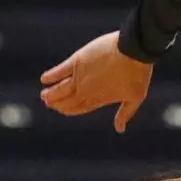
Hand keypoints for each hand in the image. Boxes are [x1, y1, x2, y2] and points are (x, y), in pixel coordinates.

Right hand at [40, 31, 154, 132]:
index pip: (80, 108)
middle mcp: (86, 90)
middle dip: (57, 103)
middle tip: (48, 103)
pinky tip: (44, 79)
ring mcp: (80, 76)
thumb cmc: (137, 74)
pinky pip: (60, 71)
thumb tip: (120, 129)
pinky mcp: (77, 61)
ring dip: (51, 93)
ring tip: (44, 95)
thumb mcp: (135, 98)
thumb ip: (125, 113)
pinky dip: (51, 75)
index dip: (69, 110)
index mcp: (99, 99)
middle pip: (67, 100)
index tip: (62, 110)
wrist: (133, 51)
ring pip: (61, 88)